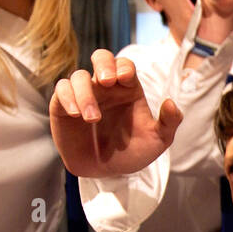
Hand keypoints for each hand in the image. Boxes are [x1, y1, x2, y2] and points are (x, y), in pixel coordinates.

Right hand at [50, 50, 182, 177]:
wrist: (108, 174)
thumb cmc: (133, 152)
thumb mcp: (157, 141)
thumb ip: (169, 123)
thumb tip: (171, 103)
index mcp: (128, 89)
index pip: (125, 66)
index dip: (124, 67)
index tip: (125, 78)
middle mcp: (105, 87)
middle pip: (101, 57)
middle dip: (103, 63)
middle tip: (107, 80)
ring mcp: (84, 95)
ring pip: (78, 76)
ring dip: (85, 94)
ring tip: (93, 118)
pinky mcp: (64, 106)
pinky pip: (61, 90)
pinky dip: (67, 97)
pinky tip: (75, 114)